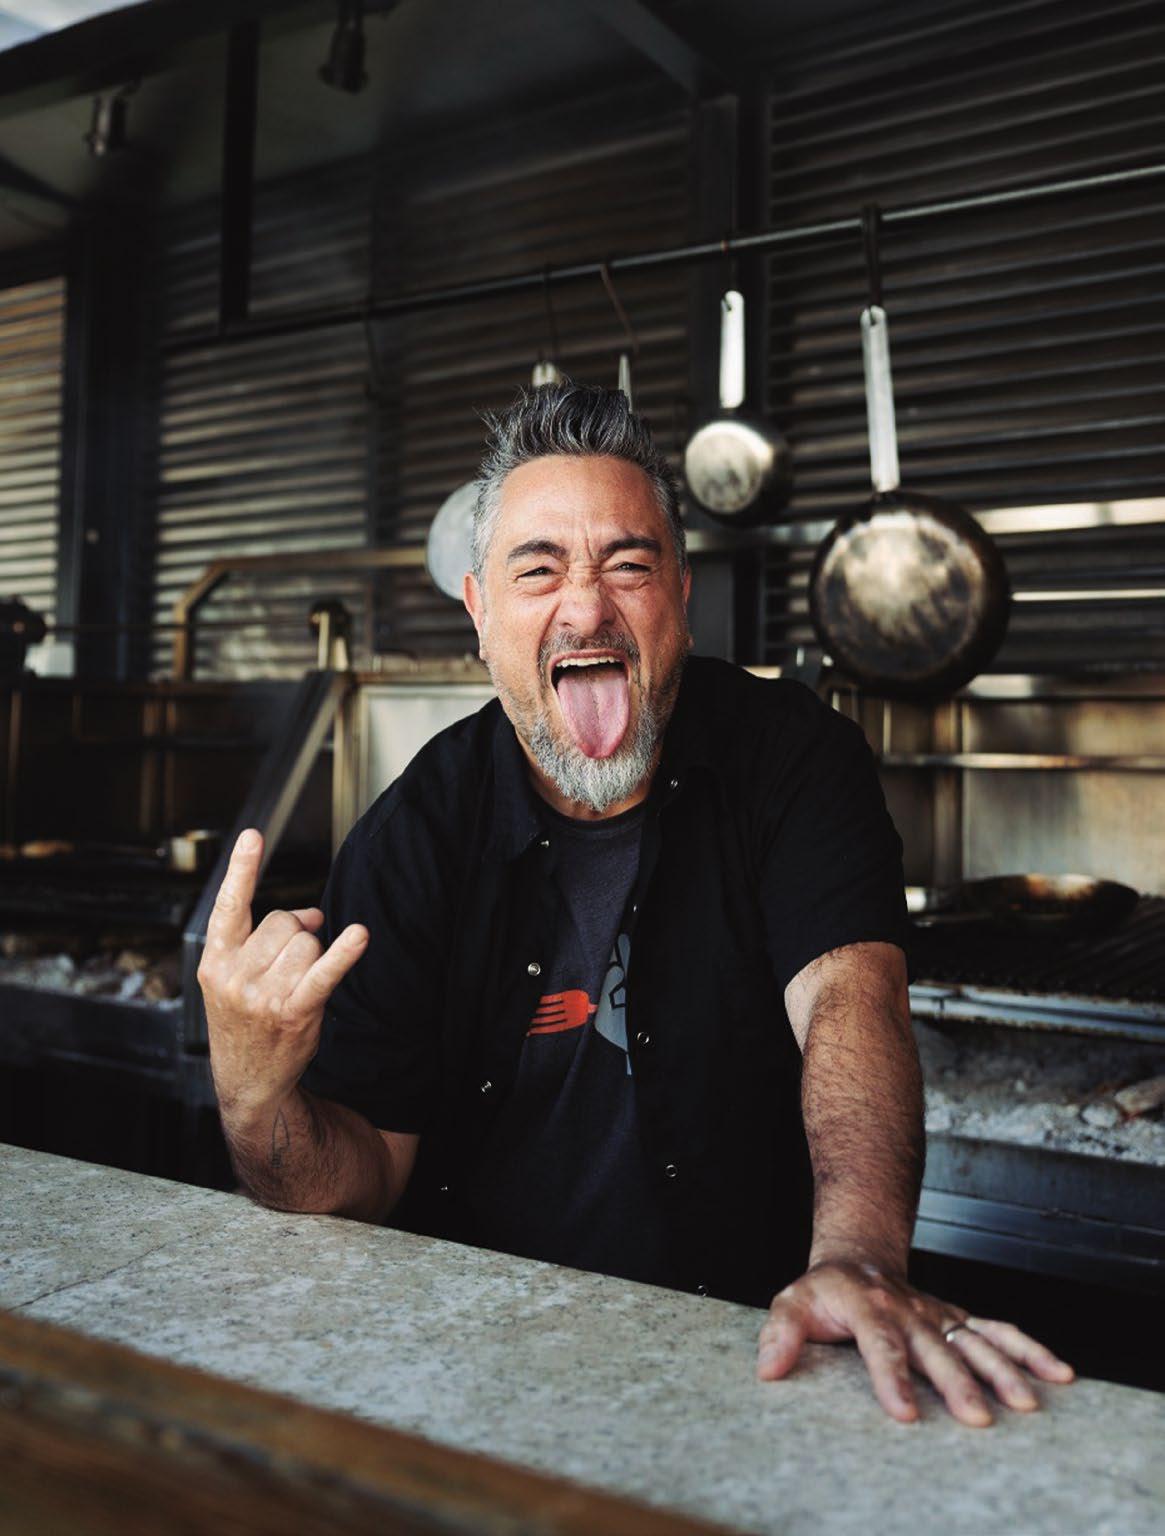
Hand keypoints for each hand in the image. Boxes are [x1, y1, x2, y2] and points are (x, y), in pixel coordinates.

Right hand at [197, 828, 367, 1118]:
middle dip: (295, 934)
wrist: (247, 1080)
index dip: (241, 870)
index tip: (253, 836)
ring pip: (307, 943)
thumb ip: (265, 939)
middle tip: (288, 965)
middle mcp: (236, 976)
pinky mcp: (295, 1012)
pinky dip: (344, 953)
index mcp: (216, 961)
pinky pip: (324, 972)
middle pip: (284, 922)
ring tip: (298, 985)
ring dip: (313, 956)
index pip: (228, 907)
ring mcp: (264, 996)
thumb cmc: (244, 1021)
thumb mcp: (237, 978)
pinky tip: (359, 936)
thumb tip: (313, 913)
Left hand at [756, 1259, 1074, 1426]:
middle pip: (935, 1348)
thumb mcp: (792, 1302)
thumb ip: (780, 1333)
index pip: (880, 1343)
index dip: (891, 1378)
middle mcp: (908, 1310)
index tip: (904, 1413)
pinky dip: (1030, 1350)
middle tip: (978, 1419)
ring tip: (1026, 1403)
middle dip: (957, 1383)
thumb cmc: (824, 1291)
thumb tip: (767, 1368)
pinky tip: (1058, 1373)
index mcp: (867, 1306)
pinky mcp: (958, 1319)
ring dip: (1003, 1370)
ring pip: (975, 1340)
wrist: (860, 1256)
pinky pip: (998, 1331)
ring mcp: (938, 1314)